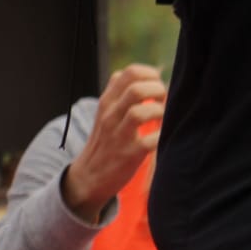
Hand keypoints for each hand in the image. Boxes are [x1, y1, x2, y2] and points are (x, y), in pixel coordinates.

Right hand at [61, 64, 164, 221]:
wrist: (88, 177)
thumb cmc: (105, 141)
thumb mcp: (105, 112)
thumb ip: (122, 93)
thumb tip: (150, 75)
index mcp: (106, 102)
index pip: (128, 73)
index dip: (150, 74)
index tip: (155, 85)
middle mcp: (110, 116)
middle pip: (136, 89)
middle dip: (158, 91)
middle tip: (162, 101)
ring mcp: (118, 135)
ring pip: (140, 112)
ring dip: (159, 112)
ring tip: (161, 118)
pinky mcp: (128, 155)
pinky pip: (151, 140)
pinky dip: (162, 136)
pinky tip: (162, 137)